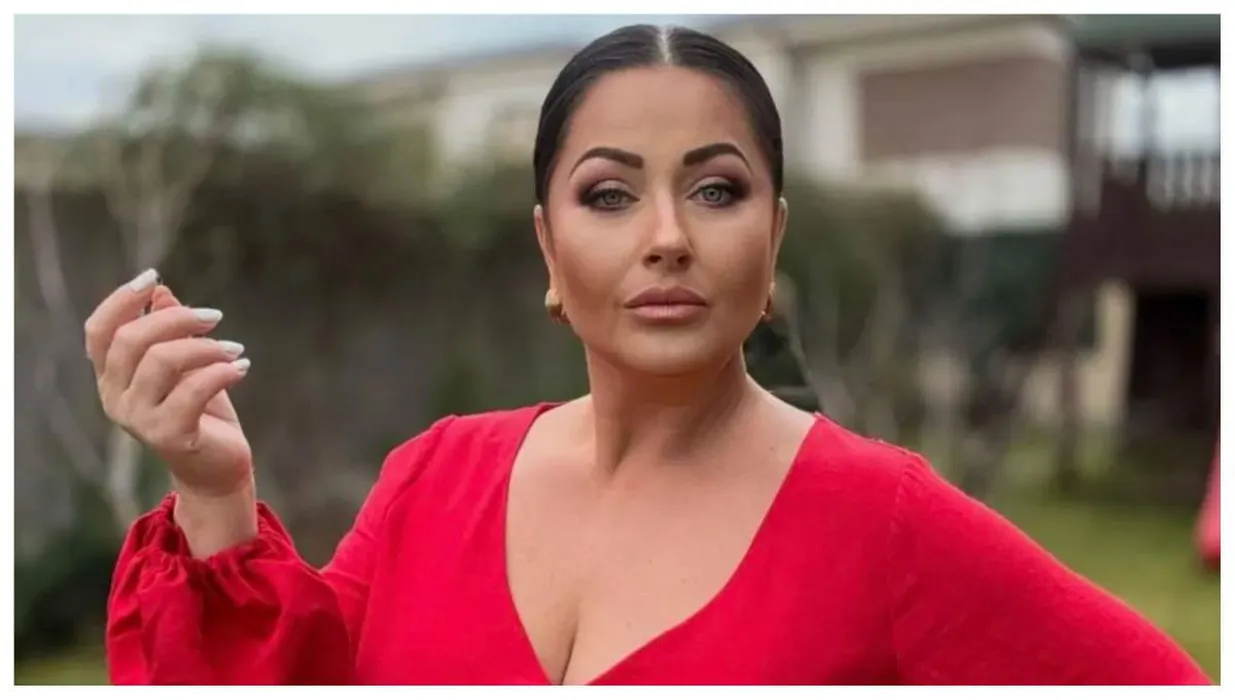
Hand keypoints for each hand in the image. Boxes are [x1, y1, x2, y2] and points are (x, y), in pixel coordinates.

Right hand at [85, 269, 253, 498]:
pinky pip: (193, 389)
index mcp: (111, 378)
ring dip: (205, 347)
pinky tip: (241, 369)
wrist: (217, 468)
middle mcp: (115, 398)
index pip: (99, 331)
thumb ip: (169, 332)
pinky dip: (222, 371)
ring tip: (235, 350)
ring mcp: (138, 419)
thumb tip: (161, 293)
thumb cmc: (201, 412)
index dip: (121, 299)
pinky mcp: (169, 435)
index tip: (153, 276)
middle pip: (131, 340)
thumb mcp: (186, 365)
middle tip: (215, 317)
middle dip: (177, 319)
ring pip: (162, 360)